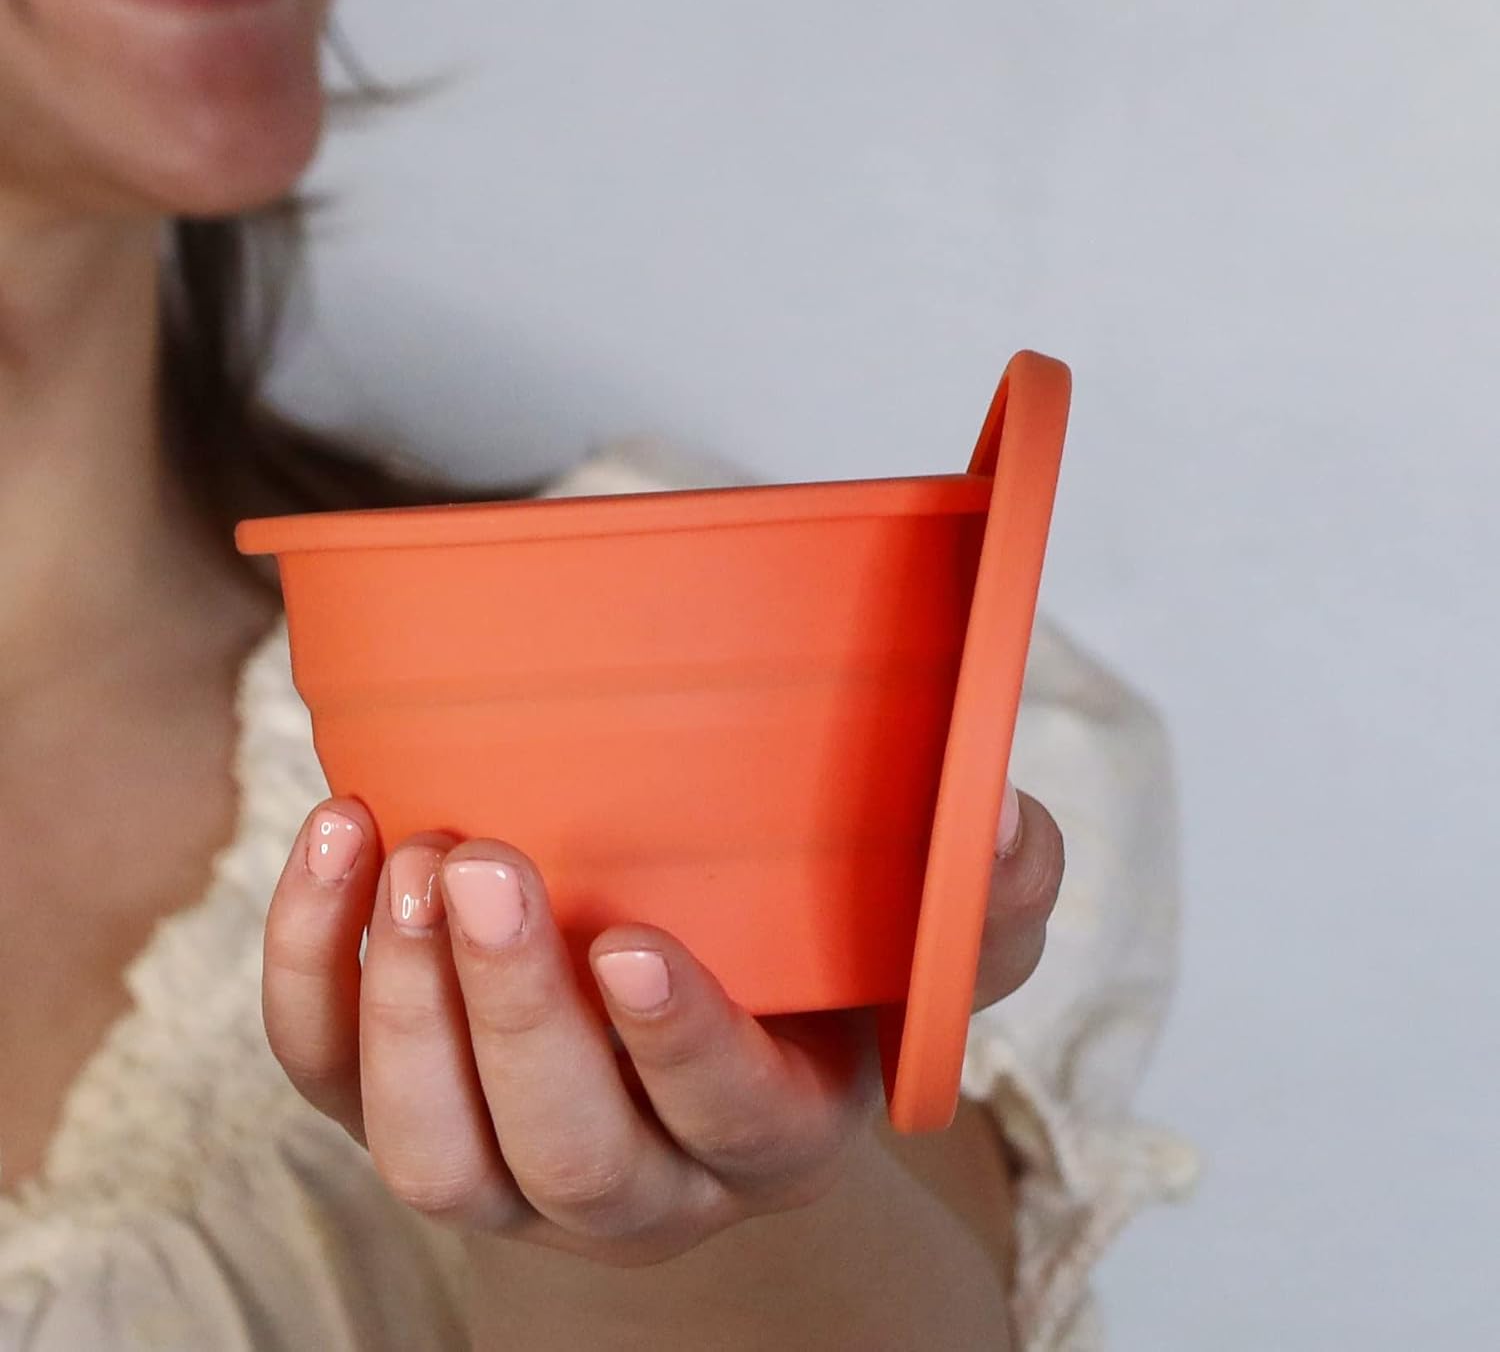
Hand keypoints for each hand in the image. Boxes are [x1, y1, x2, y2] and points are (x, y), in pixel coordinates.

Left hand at [262, 784, 1062, 1267]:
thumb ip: (982, 899)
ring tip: (411, 860)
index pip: (723, 1124)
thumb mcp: (914, 943)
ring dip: (407, 1010)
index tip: (632, 945)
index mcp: (762, 1137)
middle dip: (513, 1018)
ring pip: (433, 1152)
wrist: (693, 1005)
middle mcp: (631, 1183)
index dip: (676, 1049)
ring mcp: (504, 1164)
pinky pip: (324, 1080)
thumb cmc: (810, 973)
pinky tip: (341, 844)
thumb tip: (1007, 821)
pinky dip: (312, 971)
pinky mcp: (401, 1107)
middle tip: (485, 866)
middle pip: (563, 1154)